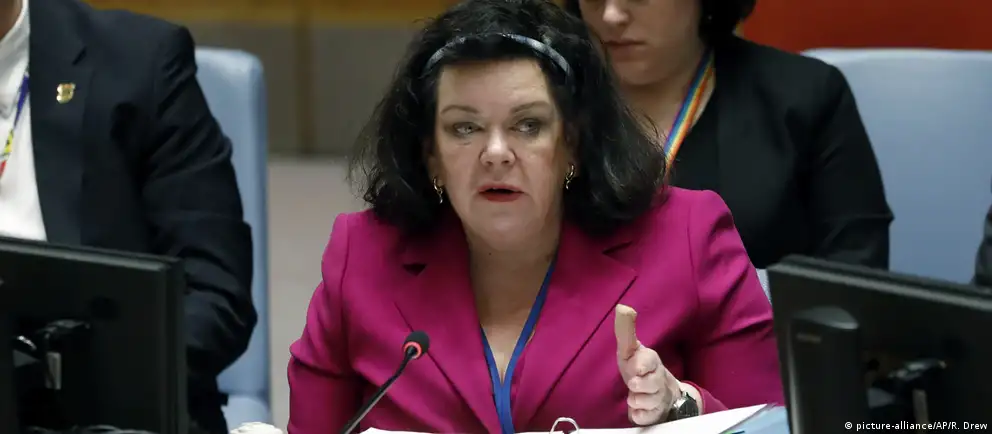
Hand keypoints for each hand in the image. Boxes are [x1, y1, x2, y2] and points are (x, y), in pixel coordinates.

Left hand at [615, 304, 681, 425]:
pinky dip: (639, 415)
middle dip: (641, 385)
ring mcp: (658, 397)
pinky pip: (646, 417)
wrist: (659, 391)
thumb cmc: (639, 367)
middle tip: (632, 383)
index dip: (643, 364)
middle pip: (652, 384)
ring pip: (649, 402)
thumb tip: (622, 307)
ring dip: (638, 400)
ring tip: (633, 396)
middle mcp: (658, 379)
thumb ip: (625, 330)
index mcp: (651, 361)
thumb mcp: (629, 349)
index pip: (651, 360)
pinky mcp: (654, 414)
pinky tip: (636, 410)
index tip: (636, 367)